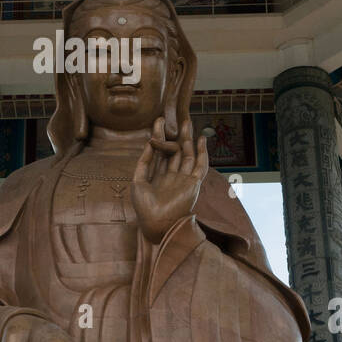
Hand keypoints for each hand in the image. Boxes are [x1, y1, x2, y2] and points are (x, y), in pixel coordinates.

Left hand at [132, 117, 208, 244]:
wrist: (156, 224)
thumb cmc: (144, 207)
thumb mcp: (138, 181)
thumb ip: (144, 161)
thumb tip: (149, 142)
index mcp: (158, 176)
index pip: (160, 152)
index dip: (159, 136)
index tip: (158, 121)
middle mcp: (171, 176)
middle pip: (175, 151)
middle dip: (175, 134)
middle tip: (176, 117)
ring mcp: (183, 179)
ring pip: (187, 155)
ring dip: (188, 139)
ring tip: (187, 122)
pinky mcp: (193, 184)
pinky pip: (200, 165)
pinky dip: (202, 153)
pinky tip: (201, 140)